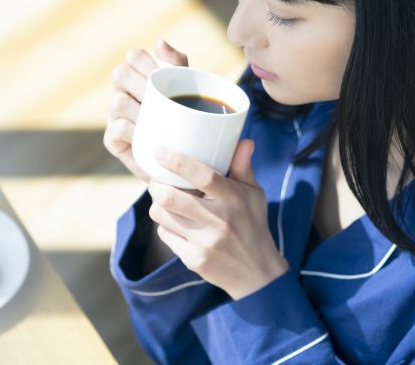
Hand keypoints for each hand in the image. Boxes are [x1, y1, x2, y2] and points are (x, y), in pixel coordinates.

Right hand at [103, 39, 188, 180]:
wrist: (187, 162)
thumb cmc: (187, 120)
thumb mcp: (188, 89)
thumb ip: (178, 64)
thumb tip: (159, 42)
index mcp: (140, 77)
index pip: (134, 57)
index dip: (144, 61)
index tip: (161, 74)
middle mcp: (124, 94)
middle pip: (120, 74)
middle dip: (140, 83)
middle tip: (159, 97)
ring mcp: (116, 117)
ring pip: (118, 101)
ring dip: (137, 108)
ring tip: (155, 117)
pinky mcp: (113, 140)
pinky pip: (116, 129)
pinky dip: (130, 129)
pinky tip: (142, 132)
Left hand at [148, 140, 288, 299]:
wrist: (258, 273)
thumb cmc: (253, 226)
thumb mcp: (254, 195)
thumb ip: (243, 168)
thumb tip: (244, 141)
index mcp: (234, 199)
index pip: (204, 176)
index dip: (178, 162)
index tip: (159, 151)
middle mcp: (219, 220)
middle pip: (170, 197)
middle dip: (156, 186)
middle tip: (158, 182)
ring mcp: (205, 242)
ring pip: (161, 215)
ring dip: (159, 206)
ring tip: (167, 202)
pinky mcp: (194, 260)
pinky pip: (165, 235)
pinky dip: (166, 226)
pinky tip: (177, 225)